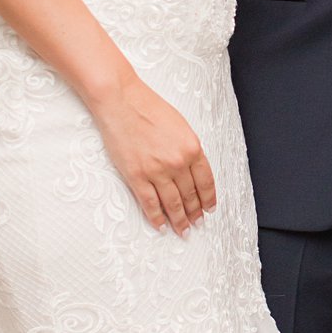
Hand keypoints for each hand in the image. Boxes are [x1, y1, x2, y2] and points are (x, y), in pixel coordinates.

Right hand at [88, 70, 216, 235]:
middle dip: (195, 213)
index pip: (206, 182)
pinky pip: (150, 203)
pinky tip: (161, 226)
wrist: (122, 101)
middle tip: (197, 223)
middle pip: (190, 196)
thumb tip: (191, 170)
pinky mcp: (136, 176)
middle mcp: (177, 162)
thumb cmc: (149, 107)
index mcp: (192, 148)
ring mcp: (157, 171)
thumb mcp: (181, 126)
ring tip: (183, 231)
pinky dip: (156, 218)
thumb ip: (188, 148)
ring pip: (172, 204)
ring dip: (179, 220)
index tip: (209, 209)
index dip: (208, 199)